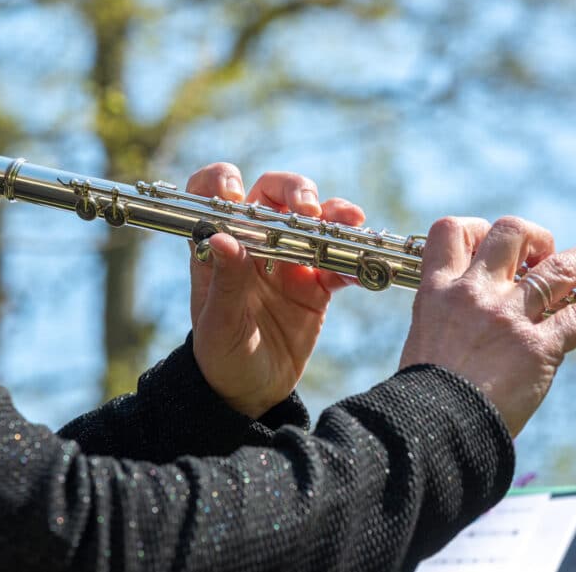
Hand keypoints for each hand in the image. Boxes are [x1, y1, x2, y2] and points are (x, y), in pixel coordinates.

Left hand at [186, 163, 364, 418]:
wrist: (249, 394)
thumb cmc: (221, 356)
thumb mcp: (219, 324)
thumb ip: (226, 282)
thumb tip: (222, 238)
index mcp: (220, 246)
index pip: (213, 192)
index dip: (223, 182)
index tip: (236, 194)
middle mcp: (256, 243)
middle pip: (275, 194)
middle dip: (295, 190)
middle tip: (308, 209)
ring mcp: (290, 260)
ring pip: (315, 220)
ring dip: (334, 214)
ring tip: (350, 220)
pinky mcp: (317, 285)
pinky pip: (340, 261)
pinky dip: (354, 259)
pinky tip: (363, 266)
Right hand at [399, 216, 575, 436]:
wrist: (433, 429)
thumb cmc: (423, 397)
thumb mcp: (424, 341)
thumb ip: (447, 319)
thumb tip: (467, 317)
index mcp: (437, 291)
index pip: (452, 231)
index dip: (476, 229)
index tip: (491, 244)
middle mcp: (473, 294)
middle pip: (509, 232)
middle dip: (534, 236)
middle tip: (544, 254)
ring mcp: (507, 317)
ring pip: (557, 267)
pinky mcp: (538, 348)